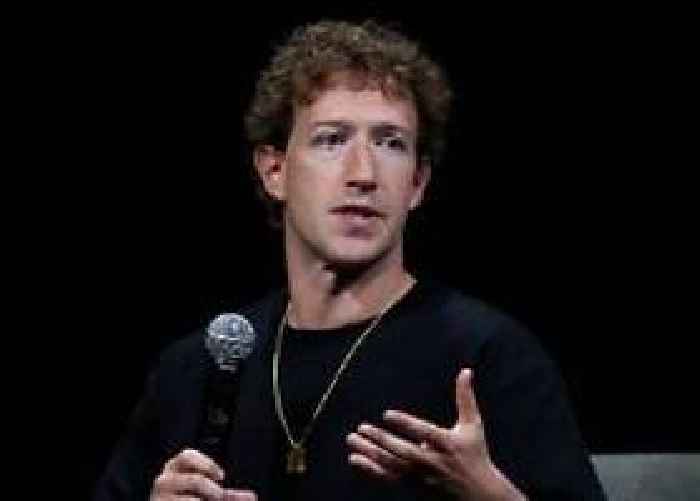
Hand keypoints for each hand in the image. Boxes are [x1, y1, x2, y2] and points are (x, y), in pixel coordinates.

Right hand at [150, 448, 256, 500]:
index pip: (187, 455)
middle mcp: (165, 479)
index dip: (207, 464)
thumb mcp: (209, 494)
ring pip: (193, 494)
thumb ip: (228, 494)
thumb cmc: (189, 500)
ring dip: (204, 498)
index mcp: (175, 467)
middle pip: (194, 477)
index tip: (220, 476)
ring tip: (204, 500)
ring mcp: (160, 495)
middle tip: (217, 495)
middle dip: (210, 487)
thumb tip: (251, 497)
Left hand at [346, 369, 524, 499]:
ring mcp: (421, 476)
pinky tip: (354, 458)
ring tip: (351, 440)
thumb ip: (465, 397)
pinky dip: (370, 469)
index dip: (406, 424)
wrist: (478, 494)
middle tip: (361, 428)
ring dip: (370, 453)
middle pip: (403, 451)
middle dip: (382, 440)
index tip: (387, 414)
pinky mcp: (413, 486)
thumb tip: (466, 370)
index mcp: (447, 443)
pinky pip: (388, 477)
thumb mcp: (472, 425)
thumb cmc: (475, 454)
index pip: (424, 433)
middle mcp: (432, 461)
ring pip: (392, 464)